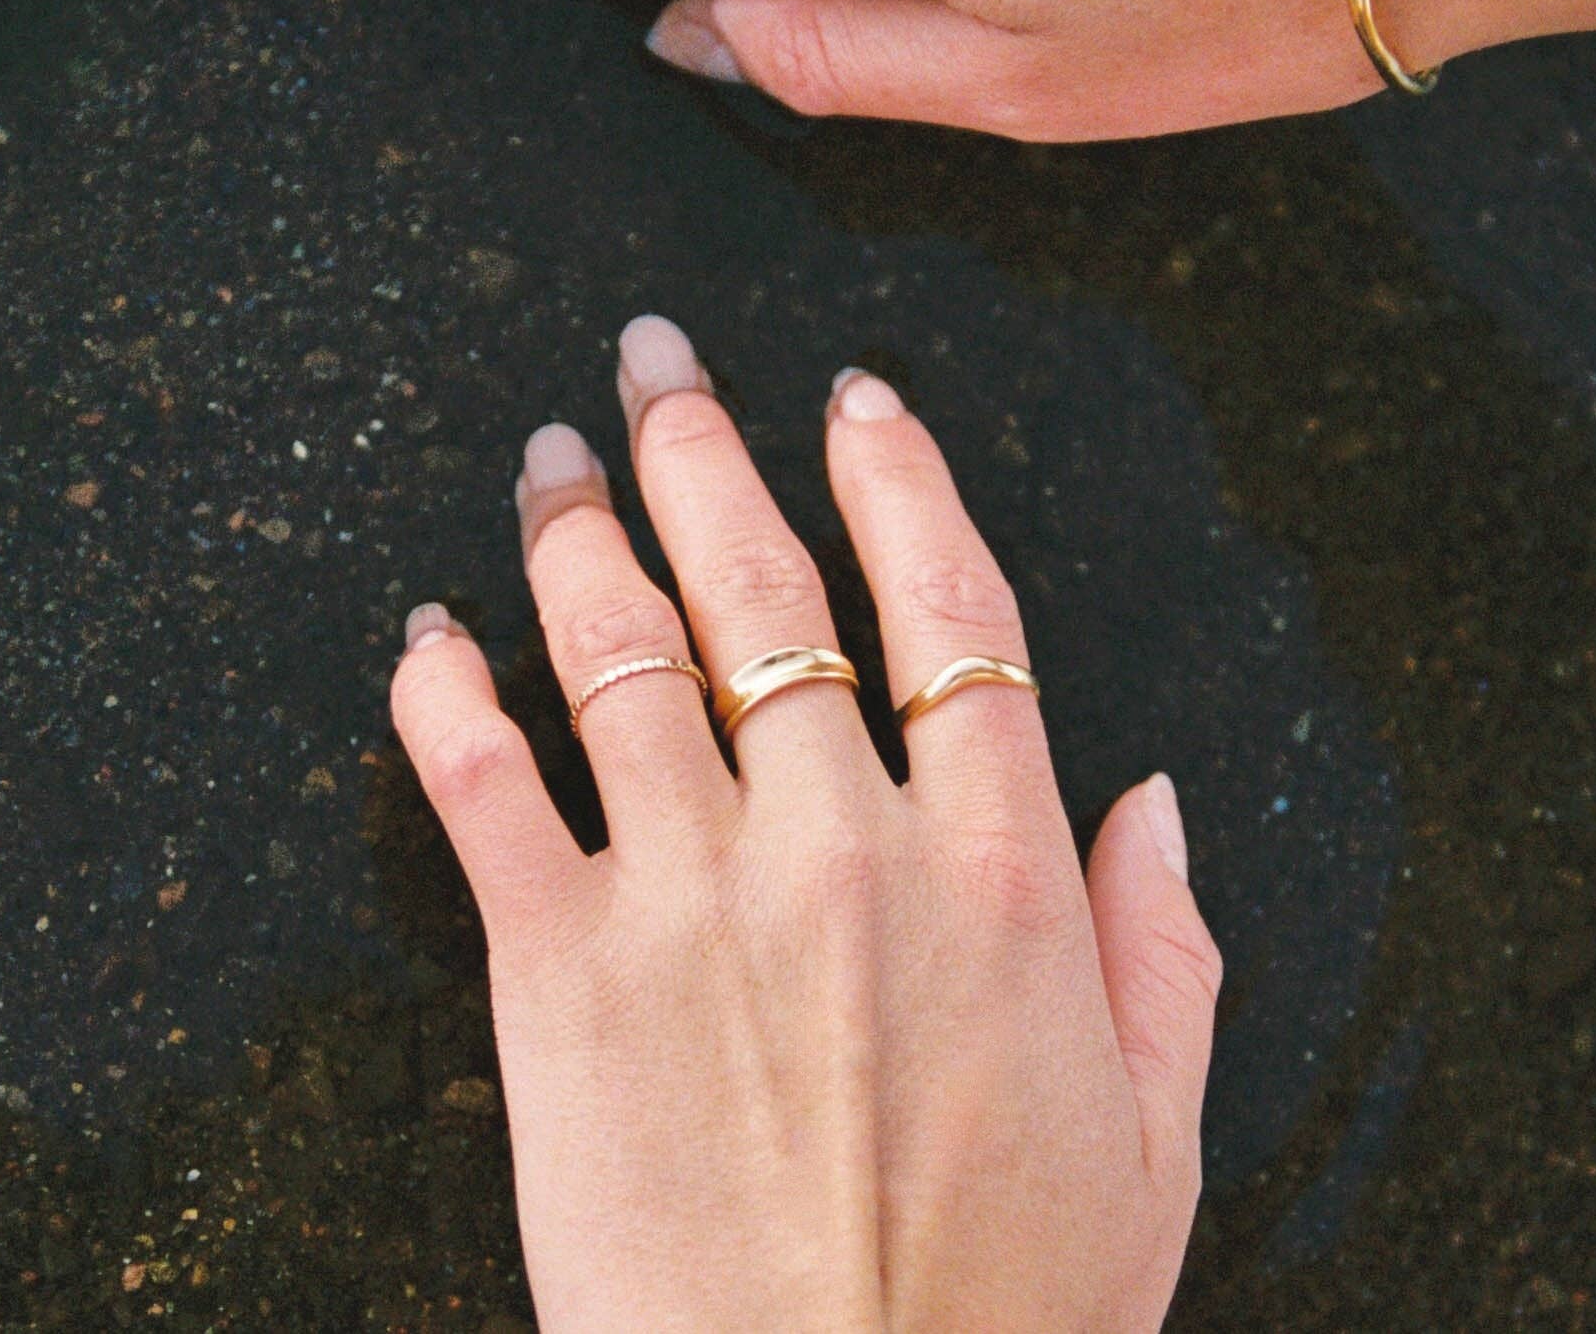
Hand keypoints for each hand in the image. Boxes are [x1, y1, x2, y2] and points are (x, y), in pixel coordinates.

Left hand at [388, 315, 1219, 1333]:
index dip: (898, 477)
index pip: (950, 606)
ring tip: (552, 450)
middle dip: (707, 442)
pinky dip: (442, 686)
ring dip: (576, 524)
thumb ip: (1168, 953)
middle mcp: (843, 849)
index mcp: (1000, 877)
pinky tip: (427, 629)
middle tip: (660, 359)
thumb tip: (1153, 800)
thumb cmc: (1001, 1327)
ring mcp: (691, 901)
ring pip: (621, 646)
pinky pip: (482, 785)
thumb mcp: (1154, 1144)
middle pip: (766, 584)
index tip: (857, 400)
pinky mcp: (556, 980)